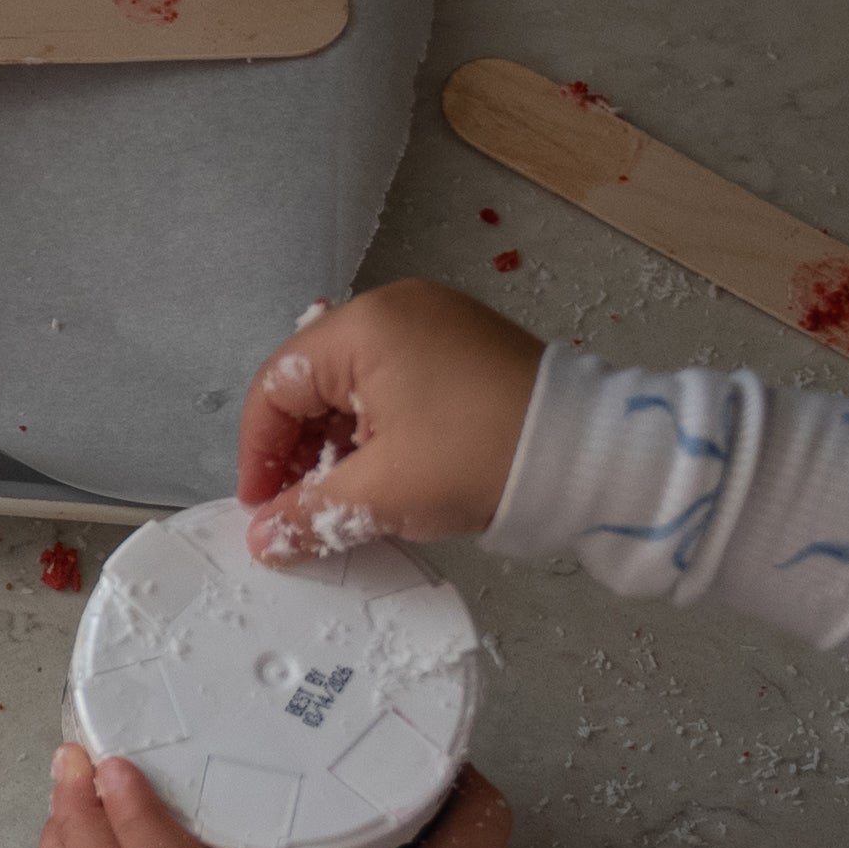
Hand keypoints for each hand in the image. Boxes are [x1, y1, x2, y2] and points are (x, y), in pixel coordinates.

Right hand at [233, 281, 543, 565]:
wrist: (589, 453)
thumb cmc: (477, 457)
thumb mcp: (381, 494)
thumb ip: (308, 514)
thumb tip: (263, 538)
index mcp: (363, 327)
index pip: (276, 387)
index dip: (259, 453)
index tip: (263, 507)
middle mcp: (394, 309)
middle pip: (313, 382)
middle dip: (299, 450)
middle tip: (302, 507)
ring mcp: (433, 321)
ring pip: (354, 385)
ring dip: (339, 443)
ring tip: (349, 496)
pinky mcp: (462, 344)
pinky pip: (395, 382)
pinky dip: (379, 427)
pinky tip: (389, 471)